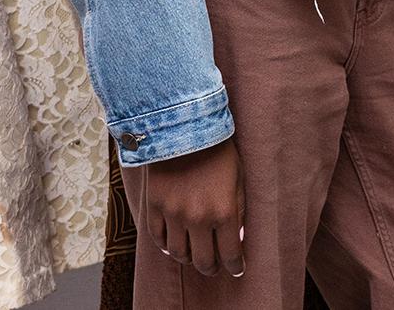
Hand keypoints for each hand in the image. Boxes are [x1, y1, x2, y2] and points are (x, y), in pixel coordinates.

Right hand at [144, 137, 245, 278]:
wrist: (184, 125)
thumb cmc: (217, 149)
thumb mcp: (238, 178)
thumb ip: (238, 210)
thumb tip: (237, 237)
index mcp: (224, 211)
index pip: (231, 253)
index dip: (235, 265)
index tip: (237, 268)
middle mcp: (198, 218)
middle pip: (204, 261)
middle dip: (212, 267)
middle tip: (216, 266)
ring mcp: (174, 215)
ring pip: (179, 254)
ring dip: (189, 258)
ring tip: (195, 253)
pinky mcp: (155, 207)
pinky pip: (159, 239)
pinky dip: (167, 245)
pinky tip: (175, 242)